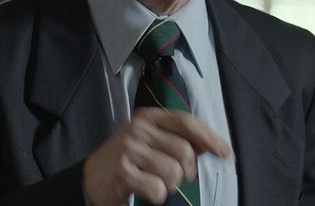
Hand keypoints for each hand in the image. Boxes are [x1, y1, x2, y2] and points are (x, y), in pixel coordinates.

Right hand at [83, 108, 233, 205]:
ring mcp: (129, 150)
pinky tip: (145, 190)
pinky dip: (156, 196)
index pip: (186, 122)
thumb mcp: (151, 143)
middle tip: (176, 177)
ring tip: (155, 182)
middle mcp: (138, 130)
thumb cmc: (126, 162)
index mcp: (148, 118)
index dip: (209, 137)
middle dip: (186, 170)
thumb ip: (179, 139)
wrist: (90, 180)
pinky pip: (158, 189)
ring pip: (173, 172)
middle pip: (184, 151)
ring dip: (169, 185)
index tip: (225, 152)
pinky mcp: (123, 172)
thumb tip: (210, 144)